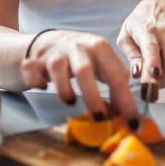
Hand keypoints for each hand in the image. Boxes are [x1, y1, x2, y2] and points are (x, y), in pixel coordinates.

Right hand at [20, 30, 137, 120]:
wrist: (43, 42)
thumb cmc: (78, 57)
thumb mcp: (101, 61)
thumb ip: (115, 78)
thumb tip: (127, 109)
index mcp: (100, 48)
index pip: (116, 75)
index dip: (125, 101)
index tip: (132, 122)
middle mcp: (78, 47)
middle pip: (86, 71)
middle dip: (93, 98)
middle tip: (98, 117)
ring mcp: (55, 52)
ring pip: (58, 70)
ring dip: (64, 91)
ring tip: (70, 101)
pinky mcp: (33, 59)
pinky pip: (33, 72)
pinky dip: (37, 82)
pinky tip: (42, 86)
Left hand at [117, 0, 164, 87]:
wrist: (161, 5)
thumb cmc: (139, 23)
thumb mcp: (126, 35)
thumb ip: (131, 55)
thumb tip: (136, 74)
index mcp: (146, 30)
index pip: (151, 47)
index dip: (153, 62)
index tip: (154, 74)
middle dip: (163, 80)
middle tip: (153, 86)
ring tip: (155, 66)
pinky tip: (164, 54)